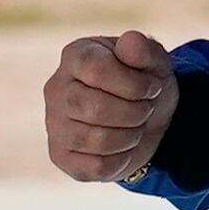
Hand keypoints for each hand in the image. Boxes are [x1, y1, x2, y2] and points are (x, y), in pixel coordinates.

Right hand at [43, 31, 178, 182]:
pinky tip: (123, 148)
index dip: (133, 84)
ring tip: (135, 126)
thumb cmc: (145, 84)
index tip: (152, 87)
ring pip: (96, 140)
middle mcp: (56, 88)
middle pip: (94, 108)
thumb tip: (129, 42)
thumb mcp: (155, 63)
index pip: (97, 70)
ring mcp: (54, 123)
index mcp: (75, 55)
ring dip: (130, 137)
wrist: (148, 120)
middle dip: (134, 113)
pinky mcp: (60, 155)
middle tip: (145, 110)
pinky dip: (120, 161)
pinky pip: (95, 167)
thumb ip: (144, 49)